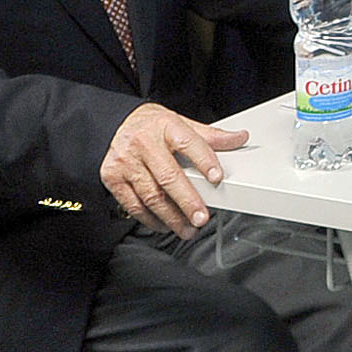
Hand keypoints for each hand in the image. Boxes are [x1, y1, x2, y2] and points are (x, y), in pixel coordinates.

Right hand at [100, 103, 248, 235]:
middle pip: (168, 177)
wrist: (116, 124)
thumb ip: (210, 136)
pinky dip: (151, 219)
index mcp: (166, 126)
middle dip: (188, 201)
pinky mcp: (113, 178)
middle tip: (202, 218)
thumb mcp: (181, 123)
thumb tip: (239, 138)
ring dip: (172, 217)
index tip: (217, 178)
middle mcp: (144, 143)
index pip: (188, 143)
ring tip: (187, 228)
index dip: (204, 161)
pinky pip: (134, 205)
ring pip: (151, 196)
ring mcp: (126, 162)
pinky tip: (165, 224)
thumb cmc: (152, 127)